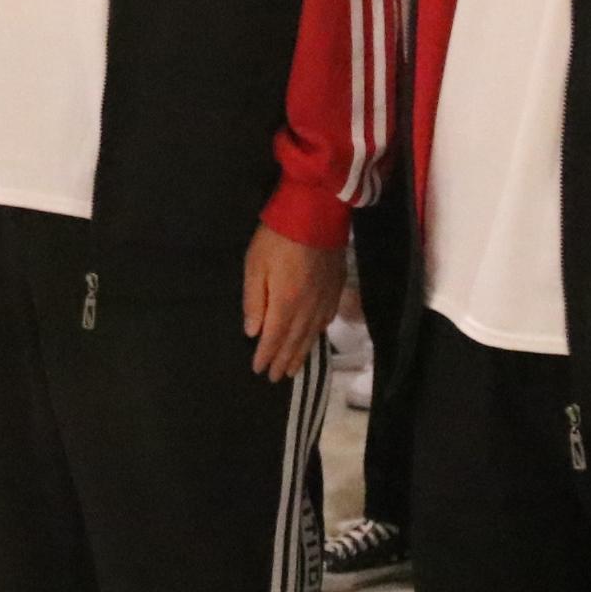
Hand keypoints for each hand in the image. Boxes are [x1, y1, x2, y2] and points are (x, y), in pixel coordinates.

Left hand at [243, 223, 346, 380]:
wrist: (316, 213)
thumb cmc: (277, 237)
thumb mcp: (255, 266)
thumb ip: (254, 301)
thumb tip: (253, 332)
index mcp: (286, 304)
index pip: (275, 338)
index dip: (267, 356)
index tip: (259, 370)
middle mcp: (309, 308)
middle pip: (295, 341)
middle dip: (284, 360)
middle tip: (276, 378)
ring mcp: (325, 299)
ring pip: (312, 334)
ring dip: (302, 353)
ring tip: (294, 368)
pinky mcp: (336, 288)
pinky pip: (327, 319)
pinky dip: (318, 334)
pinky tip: (315, 337)